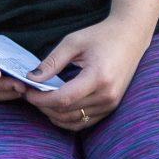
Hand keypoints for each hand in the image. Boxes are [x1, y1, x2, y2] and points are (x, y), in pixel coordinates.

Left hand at [27, 18, 152, 132]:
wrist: (131, 37)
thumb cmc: (102, 36)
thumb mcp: (73, 42)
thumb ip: (52, 62)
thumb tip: (31, 79)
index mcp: (98, 77)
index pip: (63, 99)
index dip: (41, 99)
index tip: (27, 92)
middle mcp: (107, 95)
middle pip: (66, 112)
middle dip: (43, 106)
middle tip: (29, 93)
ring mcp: (111, 104)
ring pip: (74, 120)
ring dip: (53, 114)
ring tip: (41, 100)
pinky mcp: (111, 107)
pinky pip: (85, 122)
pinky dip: (67, 119)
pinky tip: (55, 107)